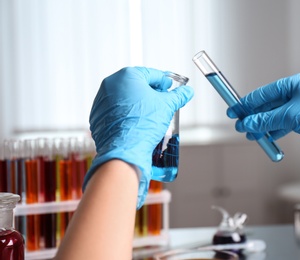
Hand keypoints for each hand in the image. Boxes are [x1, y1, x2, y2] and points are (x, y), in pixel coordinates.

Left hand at [83, 67, 193, 207]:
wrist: (125, 149)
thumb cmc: (143, 124)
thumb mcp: (167, 106)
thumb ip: (178, 96)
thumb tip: (187, 92)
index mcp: (127, 76)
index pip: (151, 74)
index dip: (163, 81)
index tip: (169, 87)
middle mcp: (111, 85)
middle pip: (136, 84)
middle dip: (150, 91)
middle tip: (161, 100)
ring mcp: (101, 100)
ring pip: (125, 97)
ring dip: (138, 102)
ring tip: (150, 113)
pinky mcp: (98, 115)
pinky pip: (115, 110)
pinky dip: (126, 113)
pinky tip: (136, 121)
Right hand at [227, 73, 299, 189]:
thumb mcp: (290, 117)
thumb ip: (266, 120)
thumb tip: (246, 123)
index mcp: (294, 84)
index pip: (263, 93)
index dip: (246, 103)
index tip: (234, 111)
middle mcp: (296, 94)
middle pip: (267, 105)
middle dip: (253, 117)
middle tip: (239, 126)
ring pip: (274, 116)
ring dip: (261, 126)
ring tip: (250, 135)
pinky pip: (282, 124)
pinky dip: (273, 131)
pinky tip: (265, 137)